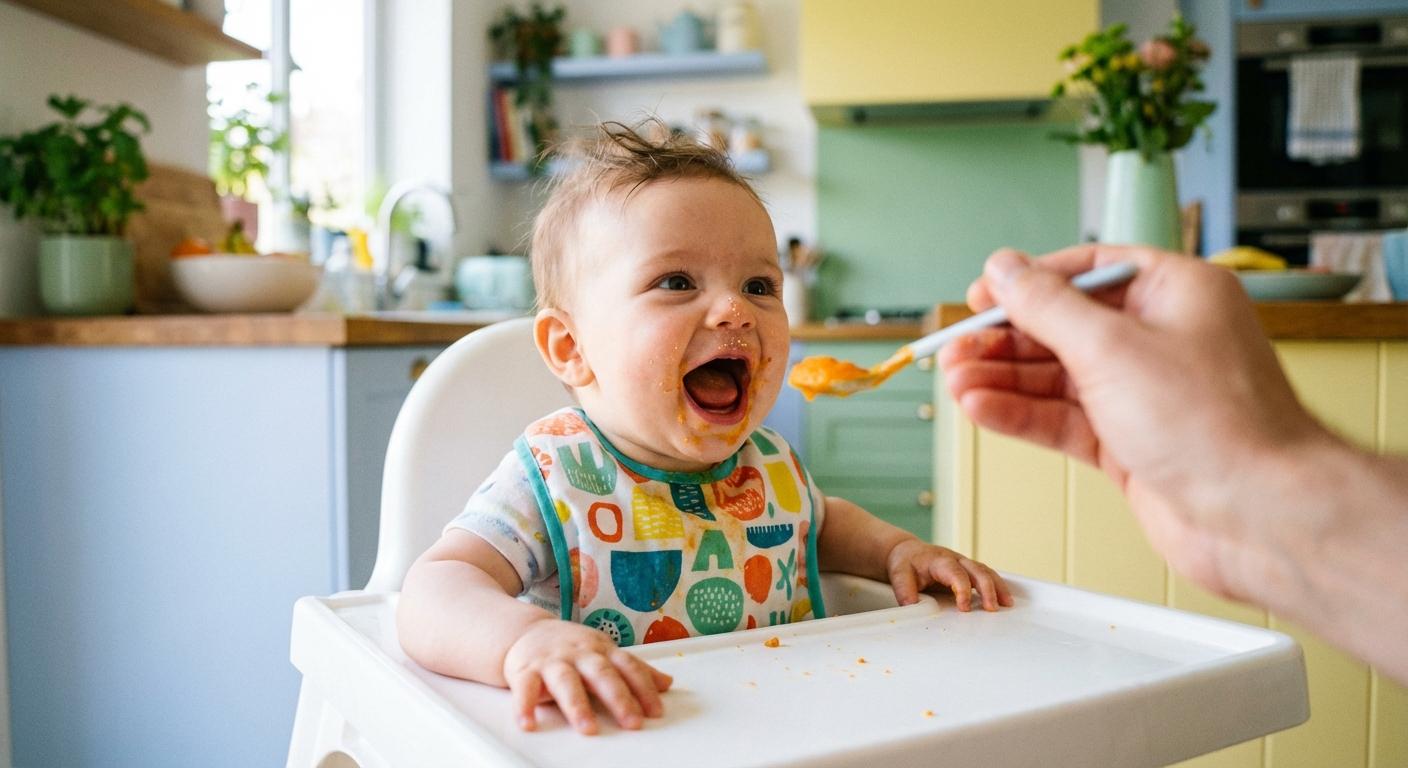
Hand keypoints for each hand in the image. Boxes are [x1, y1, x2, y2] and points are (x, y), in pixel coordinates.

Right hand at [502, 619, 672, 734]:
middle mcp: (579, 654)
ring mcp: (552, 661)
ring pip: (566, 682)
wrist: (525, 632)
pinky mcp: (526, 670)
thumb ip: (634, 669)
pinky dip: (525, 706)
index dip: (644, 688)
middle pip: (601, 674)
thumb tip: (666, 683)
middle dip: (618, 698)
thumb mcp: (605, 652)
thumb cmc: (571, 647)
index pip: (628, 667)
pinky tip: (528, 723)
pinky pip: (525, 688)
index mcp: (602, 650)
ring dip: (577, 705)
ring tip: (588, 728)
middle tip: (632, 722)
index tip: (656, 711)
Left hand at [886, 538, 1012, 610]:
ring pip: (985, 571)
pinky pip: (986, 575)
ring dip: (997, 587)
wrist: (907, 552)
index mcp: (938, 560)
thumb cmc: (905, 562)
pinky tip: (1005, 599)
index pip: (955, 573)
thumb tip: (911, 607)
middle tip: (992, 608)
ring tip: (1007, 604)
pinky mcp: (968, 570)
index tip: (965, 607)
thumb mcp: (899, 574)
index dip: (962, 589)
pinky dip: (997, 586)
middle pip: (976, 570)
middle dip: (987, 589)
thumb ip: (905, 590)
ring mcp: (963, 563)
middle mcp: (954, 559)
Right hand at [938, 245, 1324, 601]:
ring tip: (956, 381)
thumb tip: (1005, 269)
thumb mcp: (1111, 347)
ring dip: (1003, 379)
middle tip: (956, 348)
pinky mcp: (1130, 443)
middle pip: (1064, 327)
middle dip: (1005, 339)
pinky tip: (982, 408)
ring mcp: (1145, 395)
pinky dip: (1020, 414)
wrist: (1257, 516)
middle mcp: (1162, 339)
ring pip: (1057, 377)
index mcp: (1175, 293)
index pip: (1087, 271)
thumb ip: (1046, 306)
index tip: (982, 295)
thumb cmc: (1217, 426)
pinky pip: (1062, 419)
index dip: (1029, 282)